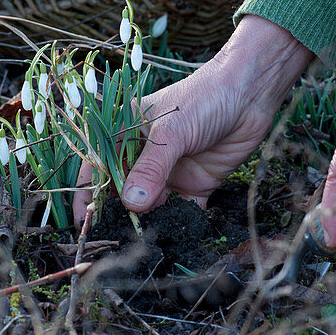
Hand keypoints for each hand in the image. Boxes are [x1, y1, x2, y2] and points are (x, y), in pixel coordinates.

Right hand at [73, 15, 313, 217]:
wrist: (251, 94)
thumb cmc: (204, 98)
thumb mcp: (171, 132)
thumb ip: (151, 168)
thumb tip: (131, 204)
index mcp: (127, 133)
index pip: (98, 165)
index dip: (88, 192)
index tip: (83, 220)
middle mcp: (146, 156)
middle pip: (123, 190)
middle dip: (119, 213)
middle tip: (114, 238)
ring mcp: (170, 172)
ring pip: (151, 206)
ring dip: (148, 222)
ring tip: (145, 240)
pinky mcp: (197, 185)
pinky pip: (183, 211)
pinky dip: (180, 223)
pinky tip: (177, 234)